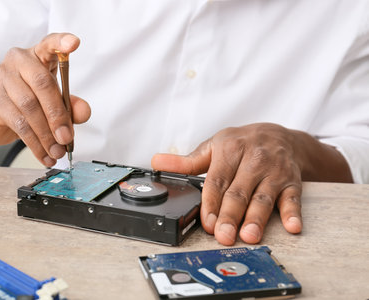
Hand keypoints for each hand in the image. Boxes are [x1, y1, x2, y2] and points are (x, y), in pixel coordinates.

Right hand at [0, 33, 90, 166]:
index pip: (49, 44)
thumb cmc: (28, 103)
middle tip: (67, 138)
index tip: (74, 43)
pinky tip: (44, 155)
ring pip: (30, 108)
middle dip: (58, 115)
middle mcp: (17, 62)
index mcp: (37, 56)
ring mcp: (1, 79)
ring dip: (47, 135)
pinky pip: (18, 124)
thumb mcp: (54, 103)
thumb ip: (71, 105)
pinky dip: (35, 143)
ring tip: (57, 152)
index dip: (61, 42)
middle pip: (42, 84)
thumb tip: (84, 112)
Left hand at [152, 123, 303, 244]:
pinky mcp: (292, 181)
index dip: (211, 203)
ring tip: (249, 236)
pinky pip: (293, 197)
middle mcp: (253, 160)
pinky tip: (292, 227)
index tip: (206, 222)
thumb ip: (187, 162)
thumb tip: (157, 162)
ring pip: (264, 197)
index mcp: (230, 150)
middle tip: (223, 236)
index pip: (217, 180)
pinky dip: (294, 213)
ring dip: (257, 218)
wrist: (280, 135)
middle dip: (230, 216)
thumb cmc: (242, 143)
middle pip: (239, 192)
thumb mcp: (214, 147)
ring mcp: (274, 171)